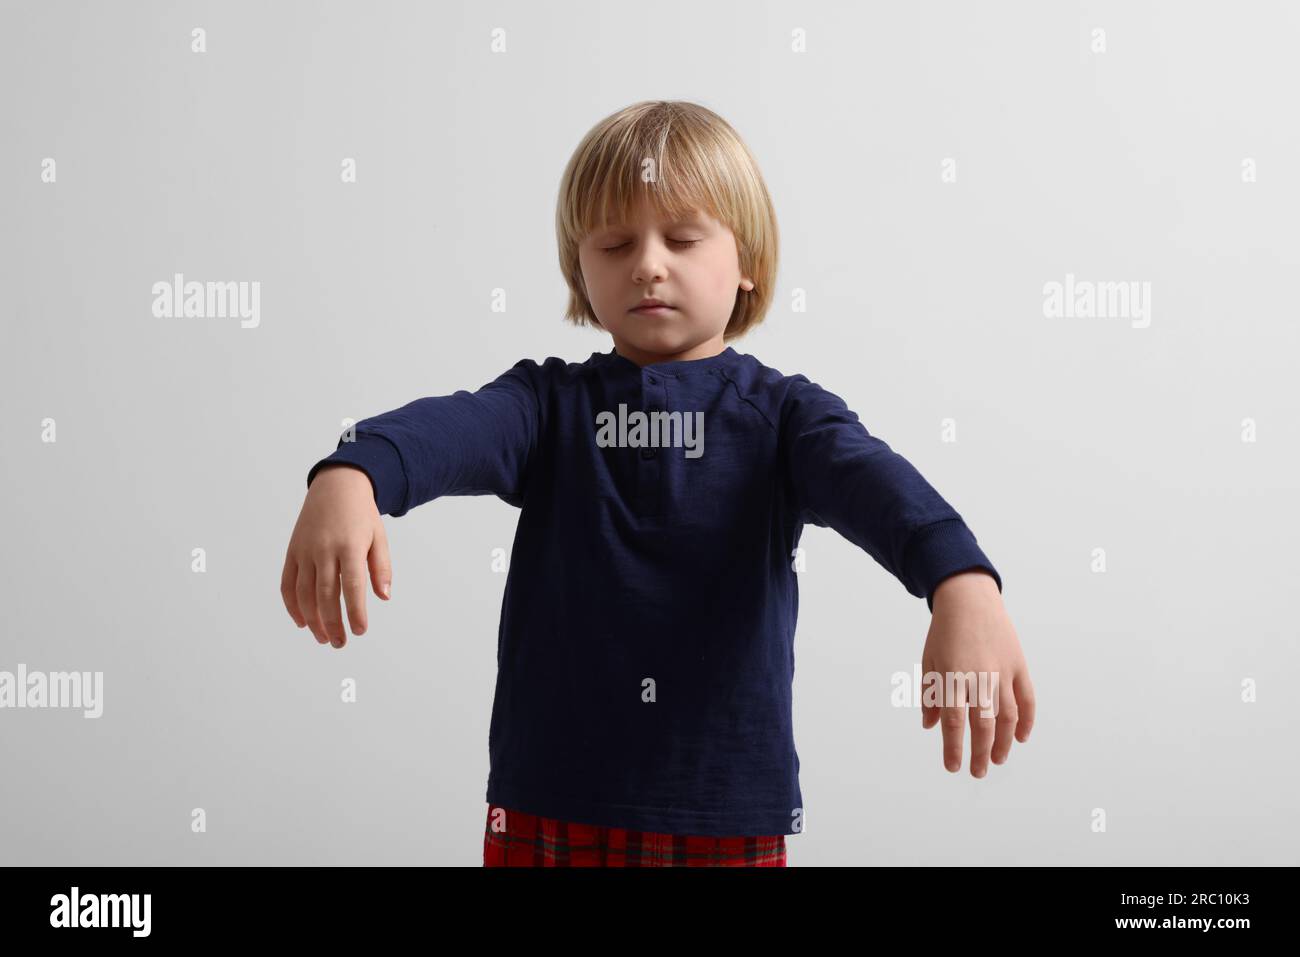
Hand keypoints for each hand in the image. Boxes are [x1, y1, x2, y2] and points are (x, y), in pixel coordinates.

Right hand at [280, 464, 391, 647]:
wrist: (336, 486)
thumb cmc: (361, 515)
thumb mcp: (379, 537)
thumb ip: (381, 568)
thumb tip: (383, 597)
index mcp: (350, 545)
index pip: (352, 586)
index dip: (355, 612)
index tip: (360, 631)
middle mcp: (324, 548)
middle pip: (325, 594)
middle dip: (332, 623)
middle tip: (340, 643)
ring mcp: (305, 550)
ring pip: (304, 592)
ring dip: (312, 619)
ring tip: (324, 638)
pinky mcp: (292, 551)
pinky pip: (287, 583)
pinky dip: (292, 605)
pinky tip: (302, 622)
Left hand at [920, 571, 1034, 776]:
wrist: (969, 599)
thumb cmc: (944, 632)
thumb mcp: (929, 661)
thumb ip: (930, 696)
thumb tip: (931, 726)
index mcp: (952, 676)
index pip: (954, 722)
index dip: (954, 748)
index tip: (952, 766)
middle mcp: (979, 676)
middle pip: (983, 725)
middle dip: (980, 753)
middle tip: (977, 771)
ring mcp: (1002, 671)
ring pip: (1008, 716)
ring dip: (1004, 742)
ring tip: (997, 759)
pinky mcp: (1018, 665)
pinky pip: (1027, 699)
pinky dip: (1027, 720)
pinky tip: (1020, 737)